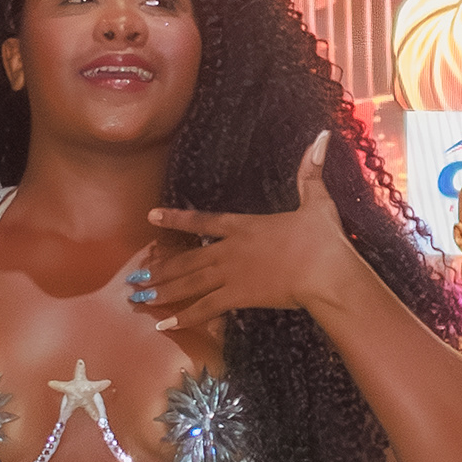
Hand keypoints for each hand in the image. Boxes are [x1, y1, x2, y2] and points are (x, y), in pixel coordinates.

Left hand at [141, 132, 357, 331]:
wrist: (326, 273)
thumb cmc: (324, 239)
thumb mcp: (317, 201)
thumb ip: (311, 171)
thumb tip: (322, 135)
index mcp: (244, 226)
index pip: (202, 221)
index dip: (175, 219)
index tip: (151, 216)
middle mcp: (230, 250)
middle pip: (186, 260)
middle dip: (158, 269)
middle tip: (134, 278)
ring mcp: (232, 276)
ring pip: (188, 284)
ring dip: (162, 291)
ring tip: (138, 298)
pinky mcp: (238, 298)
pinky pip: (204, 310)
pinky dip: (183, 318)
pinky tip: (163, 325)